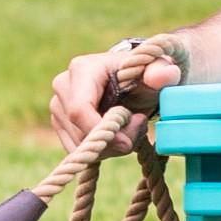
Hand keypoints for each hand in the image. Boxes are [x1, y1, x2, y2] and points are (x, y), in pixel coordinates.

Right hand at [49, 42, 184, 153]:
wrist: (134, 78)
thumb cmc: (145, 73)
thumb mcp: (158, 70)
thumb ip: (163, 71)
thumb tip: (162, 77)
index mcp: (81, 69)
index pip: (79, 110)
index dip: (103, 132)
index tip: (129, 141)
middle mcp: (63, 86)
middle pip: (80, 132)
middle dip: (112, 142)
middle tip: (138, 129)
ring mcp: (58, 106)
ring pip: (78, 145)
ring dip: (109, 148)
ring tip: (131, 129)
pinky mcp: (60, 123)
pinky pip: (77, 150)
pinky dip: (100, 151)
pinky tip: (117, 136)